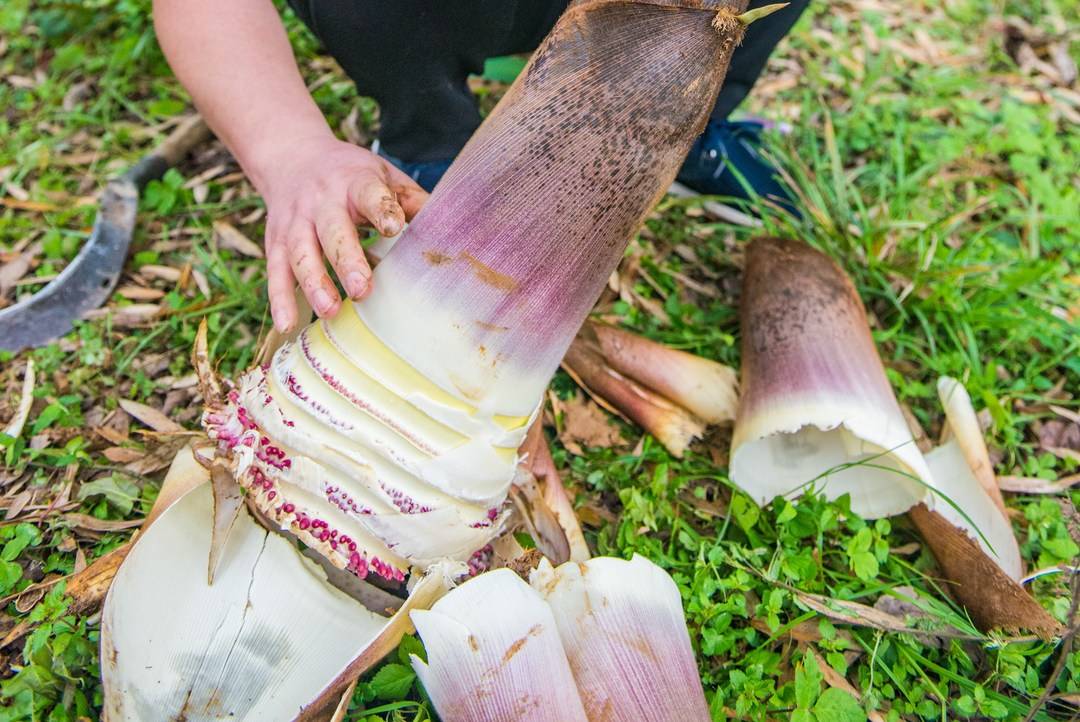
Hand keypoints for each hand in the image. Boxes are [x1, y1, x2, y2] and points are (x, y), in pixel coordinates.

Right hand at [257, 135, 426, 331]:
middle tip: (363, 290)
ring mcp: (294, 222)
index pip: (368, 194)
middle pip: (331, 230)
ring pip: (299, 253)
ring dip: (313, 283)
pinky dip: (279, 299)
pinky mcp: (274, 241)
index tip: (394, 227)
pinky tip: (287, 324)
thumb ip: (410, 199)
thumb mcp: (380, 174)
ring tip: (330, 310)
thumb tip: (450, 223)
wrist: (290, 156)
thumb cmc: (349, 174)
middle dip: (346, 260)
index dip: (380, 209)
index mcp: (353, 182)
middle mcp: (320, 202)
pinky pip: (275, 271)